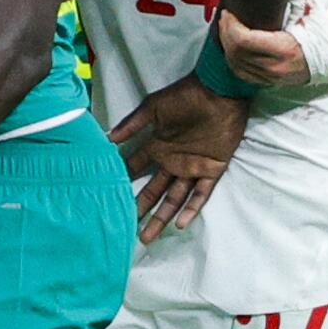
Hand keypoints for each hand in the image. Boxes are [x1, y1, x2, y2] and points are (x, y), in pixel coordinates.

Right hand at [110, 73, 250, 242]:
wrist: (219, 93)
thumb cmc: (185, 96)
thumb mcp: (153, 108)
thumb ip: (132, 124)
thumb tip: (108, 139)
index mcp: (157, 146)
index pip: (136, 169)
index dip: (124, 182)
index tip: (108, 198)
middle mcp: (172, 161)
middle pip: (154, 191)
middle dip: (141, 209)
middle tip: (127, 227)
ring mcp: (192, 168)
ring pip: (174, 198)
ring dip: (162, 216)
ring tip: (148, 236)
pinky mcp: (212, 169)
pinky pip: (201, 194)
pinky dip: (191, 208)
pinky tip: (180, 223)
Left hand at [218, 8, 310, 85]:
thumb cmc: (325, 31)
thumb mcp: (311, 8)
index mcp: (284, 49)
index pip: (243, 40)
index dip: (230, 25)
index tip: (228, 13)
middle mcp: (276, 67)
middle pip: (236, 52)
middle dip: (226, 33)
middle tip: (225, 17)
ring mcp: (273, 78)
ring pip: (236, 65)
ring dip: (227, 46)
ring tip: (227, 29)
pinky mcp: (271, 82)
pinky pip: (243, 74)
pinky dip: (233, 60)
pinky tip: (232, 47)